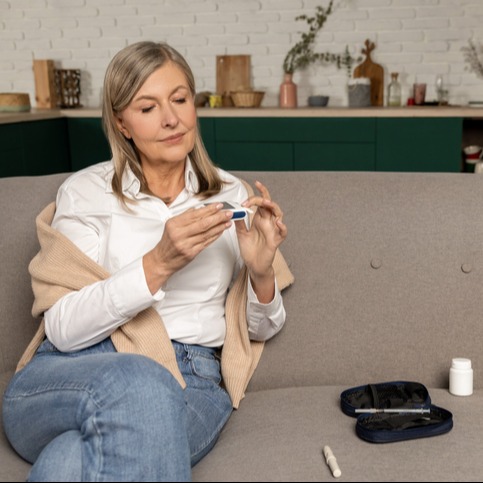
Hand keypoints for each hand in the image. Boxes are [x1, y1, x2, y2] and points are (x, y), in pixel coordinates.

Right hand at [143, 203, 232, 293]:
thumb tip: (199, 208)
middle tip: (228, 213)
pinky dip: (215, 236)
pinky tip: (221, 231)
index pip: (195, 214)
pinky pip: (206, 242)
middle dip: (218, 217)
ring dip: (220, 227)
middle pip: (203, 223)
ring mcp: (185, 244)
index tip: (219, 206)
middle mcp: (179, 234)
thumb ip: (185, 216)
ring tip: (228, 221)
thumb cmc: (168, 243)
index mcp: (174, 224)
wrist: (162, 260)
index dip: (209, 209)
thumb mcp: (171, 226)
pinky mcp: (191, 253)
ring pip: (207, 233)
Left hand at [235, 181, 286, 301]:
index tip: (253, 187)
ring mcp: (272, 231)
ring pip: (279, 215)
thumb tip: (234, 210)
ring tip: (267, 203)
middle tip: (254, 199)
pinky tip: (278, 223)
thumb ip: (239, 222)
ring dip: (274, 208)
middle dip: (264, 198)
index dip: (258, 194)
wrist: (253, 265)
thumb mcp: (241, 234)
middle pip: (270, 205)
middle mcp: (267, 223)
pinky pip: (282, 233)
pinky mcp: (275, 241)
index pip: (261, 202)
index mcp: (259, 219)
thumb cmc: (250, 249)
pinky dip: (282, 227)